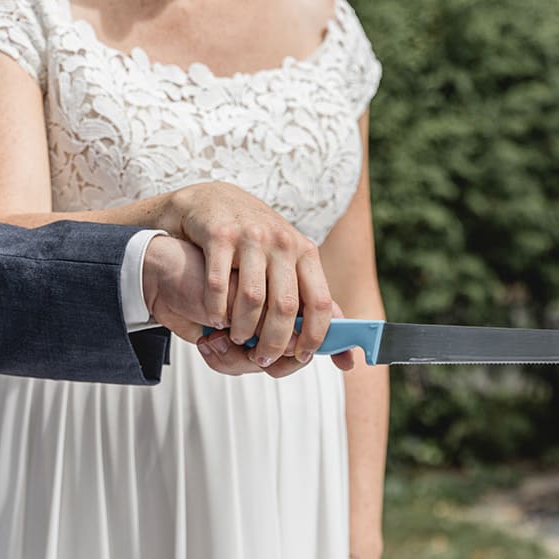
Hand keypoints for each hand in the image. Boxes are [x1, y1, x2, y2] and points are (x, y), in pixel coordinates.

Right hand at [157, 182, 332, 366]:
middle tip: (262, 359)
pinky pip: (219, 284)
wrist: (212, 199)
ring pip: (253, 298)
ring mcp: (251, 237)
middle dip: (274, 341)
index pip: (321, 302)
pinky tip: (217, 319)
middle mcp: (282, 242)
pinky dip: (217, 309)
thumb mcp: (291, 261)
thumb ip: (313, 300)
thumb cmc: (256, 240)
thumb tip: (346, 354)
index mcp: (305, 252)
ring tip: (238, 340)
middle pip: (286, 306)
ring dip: (244, 328)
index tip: (301, 357)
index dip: (314, 335)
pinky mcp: (219, 235)